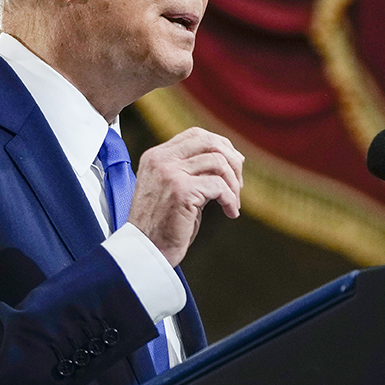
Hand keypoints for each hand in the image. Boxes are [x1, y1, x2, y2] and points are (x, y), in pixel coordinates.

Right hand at [128, 127, 243, 265]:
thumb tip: (228, 159)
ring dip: (233, 184)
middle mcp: (161, 160)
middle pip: (210, 143)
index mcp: (156, 156)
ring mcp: (170, 174)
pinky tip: (230, 212)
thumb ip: (190, 170)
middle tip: (239, 183)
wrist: (144, 250)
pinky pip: (219, 187)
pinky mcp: (181, 191)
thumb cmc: (161, 224)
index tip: (233, 164)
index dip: (220, 145)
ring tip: (233, 202)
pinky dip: (230, 200)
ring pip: (218, 163)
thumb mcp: (170, 187)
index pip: (196, 134)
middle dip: (232, 161)